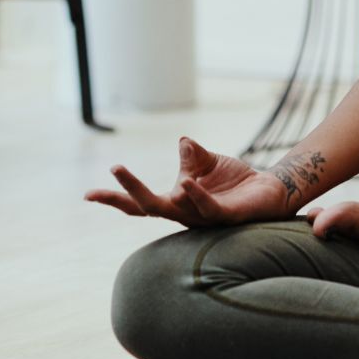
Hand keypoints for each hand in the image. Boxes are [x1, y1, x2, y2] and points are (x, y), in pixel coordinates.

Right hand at [84, 136, 292, 227]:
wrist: (269, 189)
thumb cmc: (235, 180)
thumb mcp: (207, 162)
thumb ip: (191, 155)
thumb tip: (181, 141)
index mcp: (176, 201)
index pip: (141, 203)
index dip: (116, 198)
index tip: (89, 194)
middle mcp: (185, 213)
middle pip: (149, 208)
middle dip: (125, 195)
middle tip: (106, 178)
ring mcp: (204, 217)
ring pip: (176, 207)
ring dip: (155, 191)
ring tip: (127, 171)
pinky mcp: (226, 216)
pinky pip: (207, 208)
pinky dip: (195, 194)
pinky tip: (187, 183)